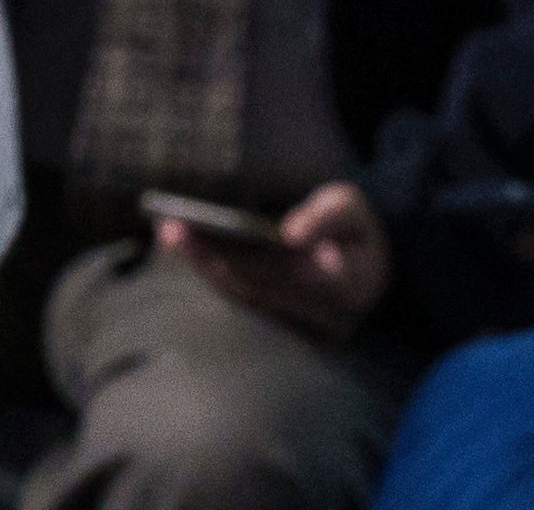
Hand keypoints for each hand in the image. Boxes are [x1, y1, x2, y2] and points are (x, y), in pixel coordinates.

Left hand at [168, 179, 388, 341]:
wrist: (364, 265)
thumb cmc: (353, 229)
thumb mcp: (351, 209)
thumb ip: (327, 216)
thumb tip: (290, 233)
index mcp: (351, 285)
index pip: (300, 276)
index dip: (259, 261)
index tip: (223, 239)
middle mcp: (325, 314)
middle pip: (261, 285)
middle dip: (215, 255)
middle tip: (173, 227)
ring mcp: (302, 325)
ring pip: (245, 294)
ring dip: (204, 264)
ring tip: (170, 232)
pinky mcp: (281, 323)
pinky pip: (241, 297)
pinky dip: (212, 271)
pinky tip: (186, 246)